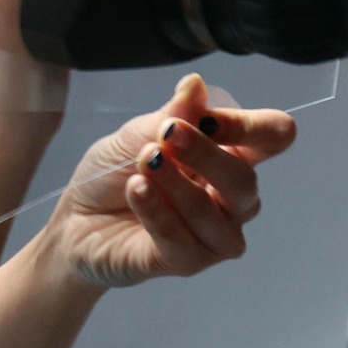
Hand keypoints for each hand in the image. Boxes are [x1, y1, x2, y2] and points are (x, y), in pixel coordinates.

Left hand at [44, 74, 295, 288]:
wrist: (75, 220)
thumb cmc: (113, 174)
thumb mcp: (135, 136)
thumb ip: (170, 116)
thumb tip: (195, 84)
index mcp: (228, 155)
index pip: (272, 138)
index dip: (250, 126)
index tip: (207, 119)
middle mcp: (230, 199)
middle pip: (247, 181)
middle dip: (207, 154)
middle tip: (166, 135)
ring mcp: (213, 235)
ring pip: (218, 215)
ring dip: (177, 183)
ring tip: (143, 164)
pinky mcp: (186, 262)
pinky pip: (185, 242)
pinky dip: (159, 211)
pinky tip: (137, 190)